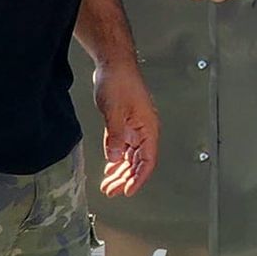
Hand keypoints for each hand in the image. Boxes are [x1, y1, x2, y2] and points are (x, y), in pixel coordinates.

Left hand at [93, 58, 158, 196]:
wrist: (113, 64)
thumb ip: (115, 136)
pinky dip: (116, 159)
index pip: (147, 160)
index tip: (129, 191)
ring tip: (108, 185)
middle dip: (126, 178)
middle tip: (112, 191)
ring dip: (120, 171)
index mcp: (148, 127)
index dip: (139, 178)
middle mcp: (144, 129)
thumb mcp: (114, 111)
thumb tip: (114, 158)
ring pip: (130, 156)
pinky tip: (110, 168)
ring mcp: (135, 127)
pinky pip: (123, 147)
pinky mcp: (125, 123)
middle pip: (139, 161)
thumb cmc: (119, 81)